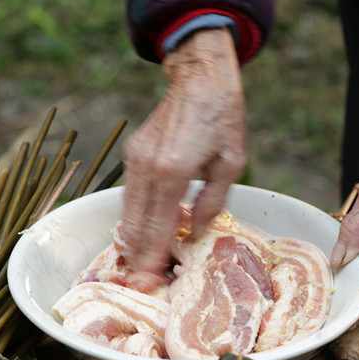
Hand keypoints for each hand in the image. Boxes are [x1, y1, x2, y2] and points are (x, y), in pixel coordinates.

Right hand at [122, 27, 244, 277]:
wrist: (199, 77)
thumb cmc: (223, 118)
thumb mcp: (231, 161)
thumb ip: (212, 201)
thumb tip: (196, 230)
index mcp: (174, 171)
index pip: (158, 226)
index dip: (153, 256)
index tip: (150, 281)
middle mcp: (148, 168)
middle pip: (136, 224)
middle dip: (138, 256)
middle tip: (142, 282)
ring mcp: (135, 159)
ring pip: (127, 211)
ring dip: (133, 239)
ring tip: (140, 264)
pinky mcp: (132, 153)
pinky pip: (128, 195)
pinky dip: (133, 217)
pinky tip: (141, 232)